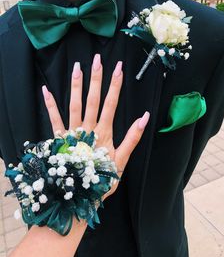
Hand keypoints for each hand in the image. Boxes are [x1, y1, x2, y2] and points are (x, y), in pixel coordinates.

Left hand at [42, 54, 149, 199]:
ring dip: (76, 86)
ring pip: (74, 105)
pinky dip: (50, 105)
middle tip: (98, 60)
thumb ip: (132, 139)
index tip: (119, 68)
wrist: (81, 196)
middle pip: (92, 100)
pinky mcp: (60, 139)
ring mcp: (72, 133)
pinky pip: (54, 120)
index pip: (111, 104)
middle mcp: (87, 129)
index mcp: (104, 133)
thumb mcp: (122, 161)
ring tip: (77, 67)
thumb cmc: (102, 179)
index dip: (115, 86)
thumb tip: (144, 117)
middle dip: (96, 79)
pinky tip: (46, 90)